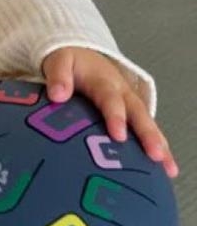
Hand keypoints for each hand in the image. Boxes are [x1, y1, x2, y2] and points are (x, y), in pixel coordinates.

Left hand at [42, 46, 177, 176]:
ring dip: (159, 145)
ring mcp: (130, 105)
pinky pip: (146, 131)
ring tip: (169, 168)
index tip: (118, 136)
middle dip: (148, 135)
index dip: (116, 117)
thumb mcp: (59, 62)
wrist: (83, 55)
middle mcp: (122, 94)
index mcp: (104, 82)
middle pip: (138, 114)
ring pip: (148, 124)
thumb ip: (58, 76)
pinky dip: (158, 148)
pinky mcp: (131, 115)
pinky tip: (165, 169)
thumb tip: (57, 95)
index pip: (111, 99)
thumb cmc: (70, 63)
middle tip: (155, 155)